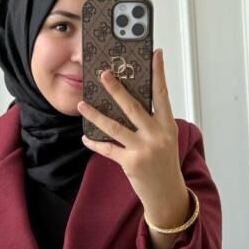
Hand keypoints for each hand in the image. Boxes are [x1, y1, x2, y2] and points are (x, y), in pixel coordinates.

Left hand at [77, 48, 189, 226]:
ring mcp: (144, 149)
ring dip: (96, 114)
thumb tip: (128, 100)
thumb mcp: (165, 139)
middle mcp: (157, 135)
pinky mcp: (131, 163)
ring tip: (82, 103)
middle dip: (116, 89)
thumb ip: (151, 121)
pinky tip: (85, 137)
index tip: (155, 54)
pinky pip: (108, 149)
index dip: (159, 73)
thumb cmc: (164, 163)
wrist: (167, 194)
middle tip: (103, 74)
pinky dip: (95, 143)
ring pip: (115, 127)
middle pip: (133, 107)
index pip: (162, 94)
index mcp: (167, 125)